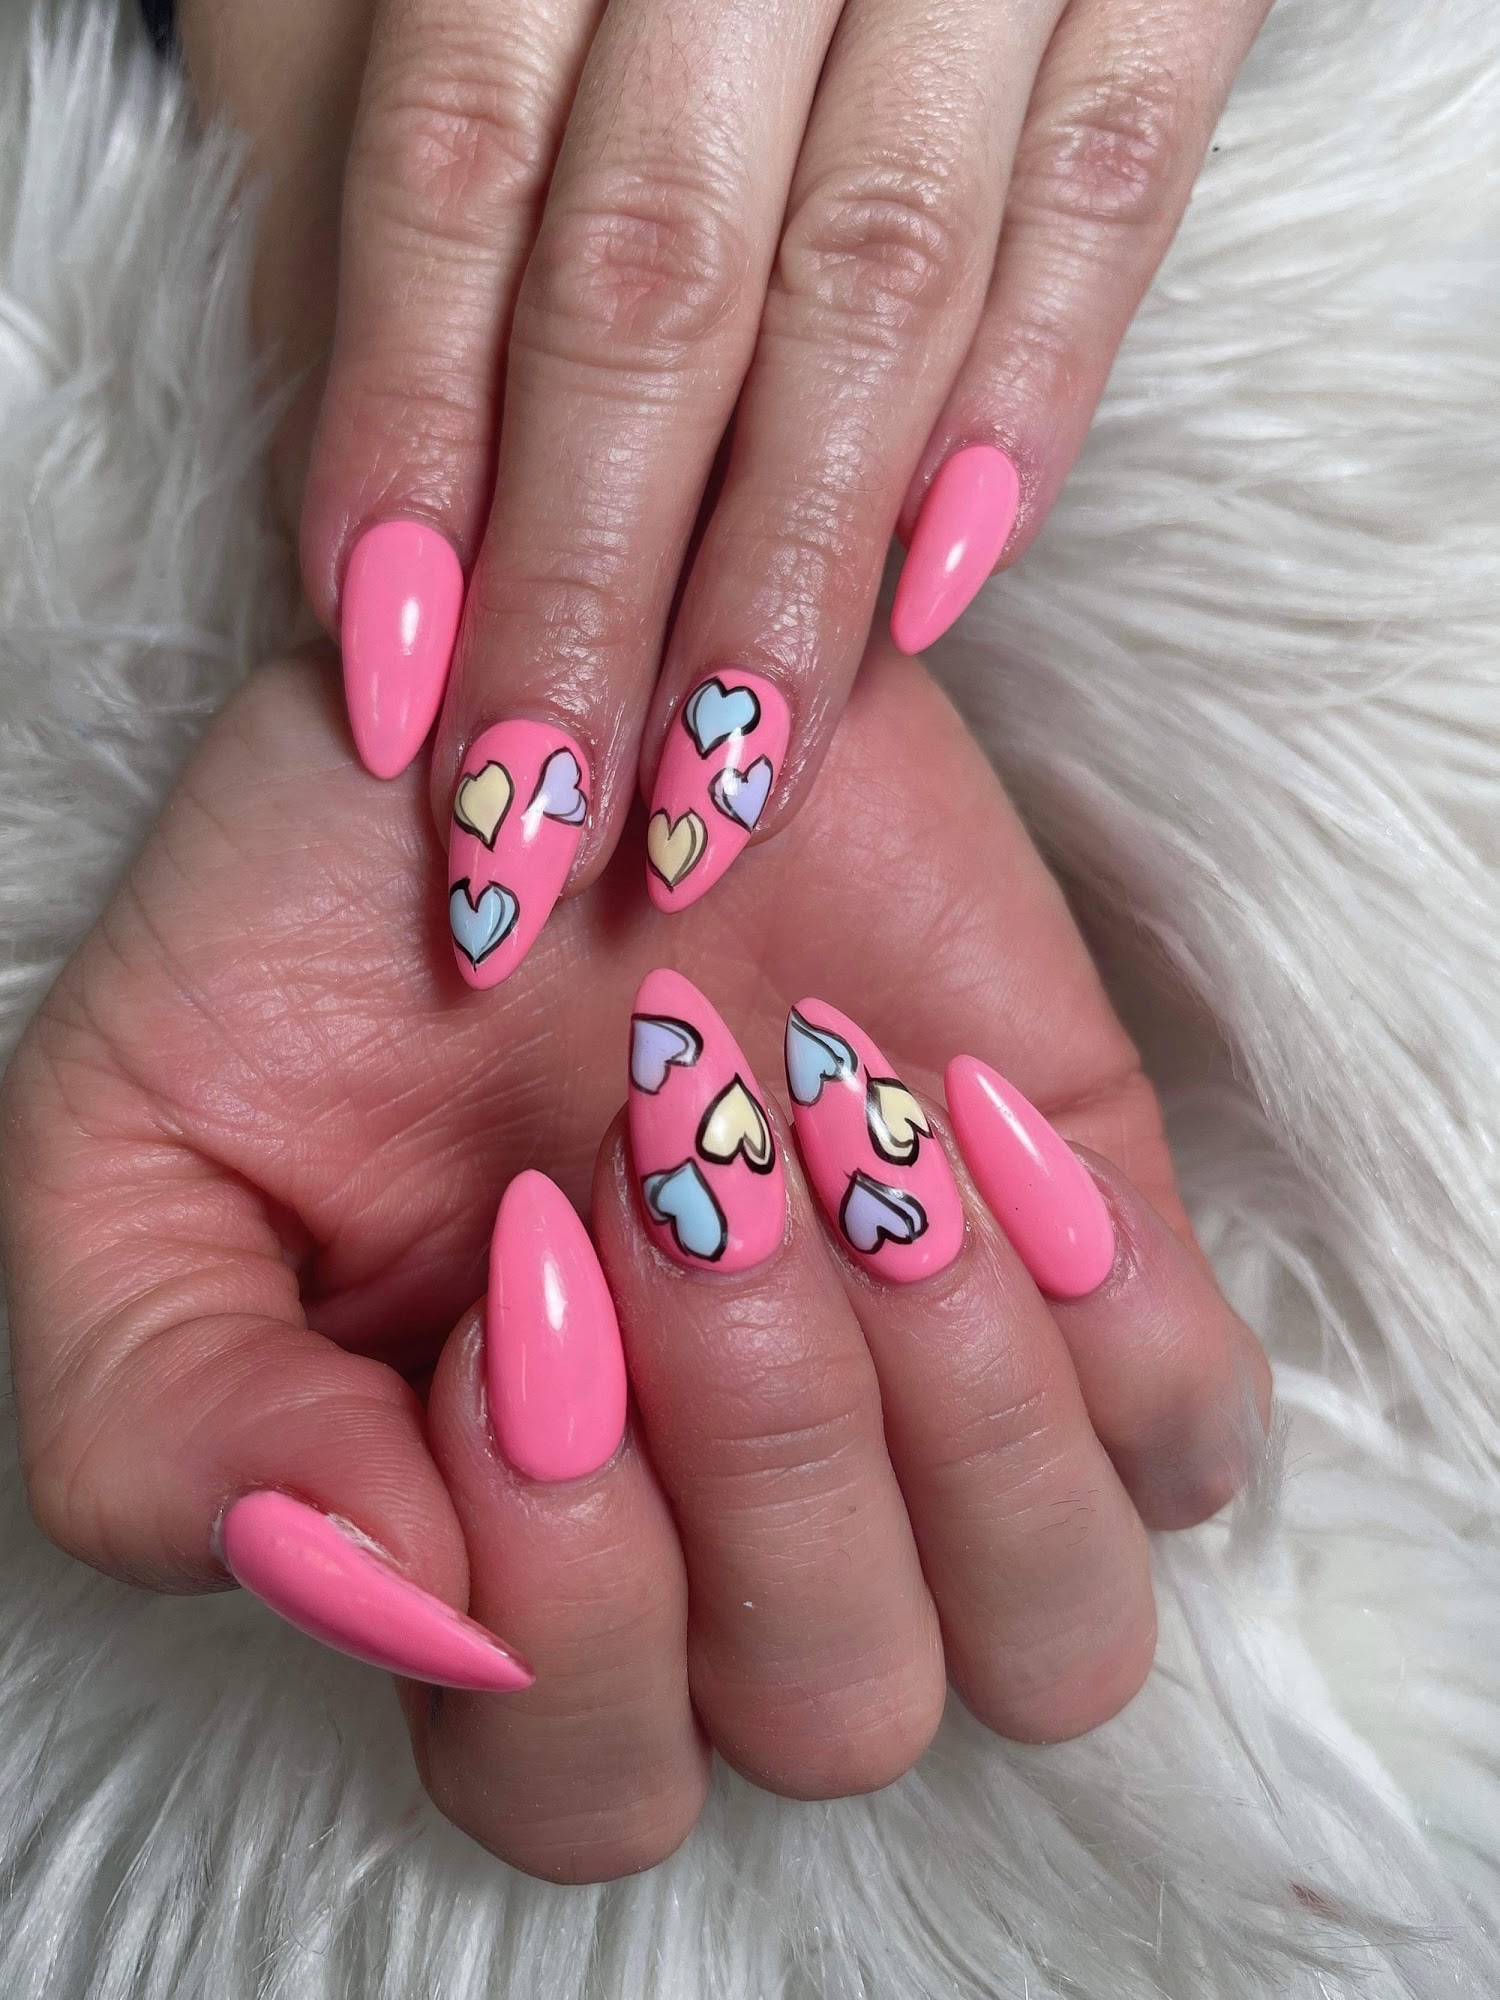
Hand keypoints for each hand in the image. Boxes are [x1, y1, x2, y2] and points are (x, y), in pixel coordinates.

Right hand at [1, 639, 1265, 1880]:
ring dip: (942, 1389)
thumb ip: (168, 1433)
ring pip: (1053, 1629)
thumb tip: (401, 1606)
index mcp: (508, 1567)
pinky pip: (1189, 1429)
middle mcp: (741, 1531)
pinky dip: (1099, 1295)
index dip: (559, 1560)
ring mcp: (938, 1410)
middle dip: (755, 1436)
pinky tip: (954, 1101)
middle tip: (661, 1146)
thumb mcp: (130, 1160)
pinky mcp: (1099, 1263)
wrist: (535, 693)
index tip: (517, 1246)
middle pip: (837, 1711)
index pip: (581, 1769)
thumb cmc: (331, 929)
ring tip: (822, 1112)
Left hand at [181, 0, 1270, 963]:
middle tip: (538, 822)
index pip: (453, 182)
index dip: (406, 444)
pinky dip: (1024, 409)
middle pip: (652, 283)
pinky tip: (935, 598)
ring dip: (785, 574)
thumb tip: (361, 491)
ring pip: (871, 285)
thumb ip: (374, 179)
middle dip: (586, 584)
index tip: (391, 692)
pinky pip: (1105, 203)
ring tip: (715, 789)